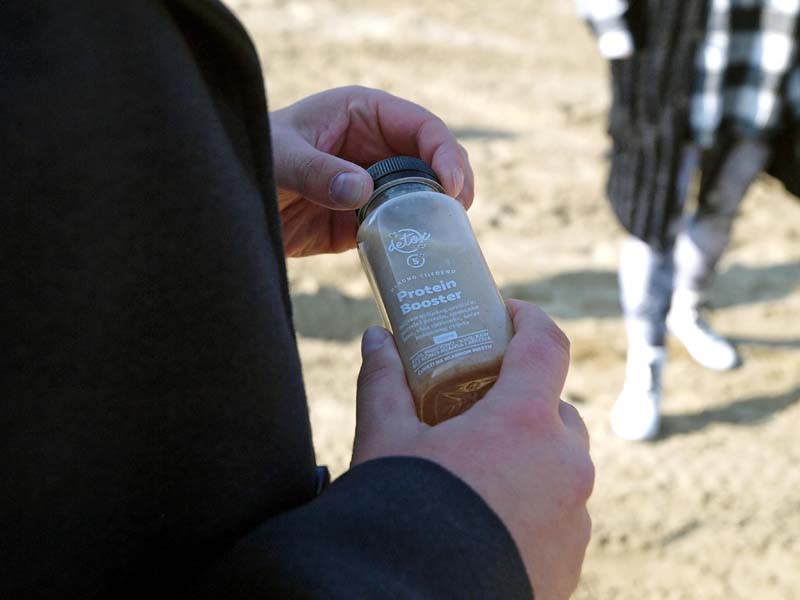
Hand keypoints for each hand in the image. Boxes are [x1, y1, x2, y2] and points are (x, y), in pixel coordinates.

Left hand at [269, 86, 472, 256]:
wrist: (226, 207)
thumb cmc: (249, 158)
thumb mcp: (278, 159)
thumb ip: (317, 171)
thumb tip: (363, 190)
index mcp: (362, 114)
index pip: (420, 126)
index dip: (443, 151)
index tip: (449, 184)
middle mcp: (375, 147)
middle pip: (432, 161)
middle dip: (453, 182)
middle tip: (459, 212)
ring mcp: (372, 185)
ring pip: (421, 196)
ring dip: (438, 212)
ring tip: (452, 234)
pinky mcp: (363, 220)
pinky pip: (399, 227)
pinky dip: (414, 240)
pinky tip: (424, 254)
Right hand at [352, 300, 593, 599]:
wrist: (408, 598)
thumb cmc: (401, 512)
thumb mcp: (384, 440)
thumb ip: (384, 382)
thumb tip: (377, 340)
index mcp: (524, 423)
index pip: (546, 345)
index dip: (528, 319)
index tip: (506, 314)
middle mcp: (565, 466)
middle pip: (555, 410)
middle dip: (522, 400)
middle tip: (480, 404)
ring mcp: (574, 518)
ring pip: (562, 465)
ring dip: (531, 456)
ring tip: (481, 468)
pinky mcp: (570, 560)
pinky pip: (562, 515)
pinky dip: (536, 504)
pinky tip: (490, 516)